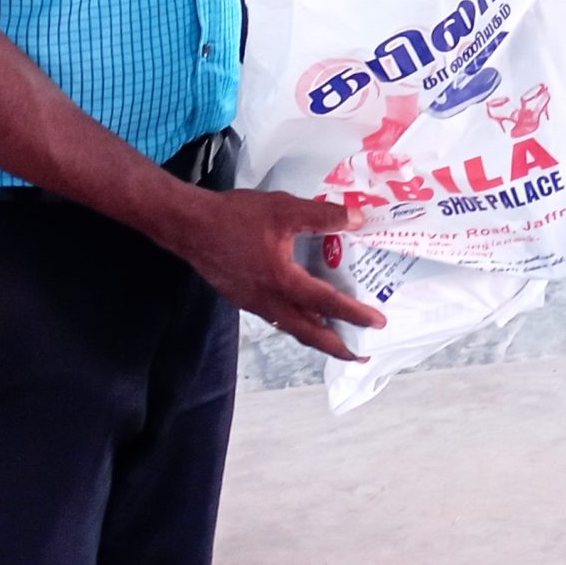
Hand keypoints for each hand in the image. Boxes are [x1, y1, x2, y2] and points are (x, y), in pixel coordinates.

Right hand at [160, 189, 387, 361]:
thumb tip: (357, 220)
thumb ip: (322, 215)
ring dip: (316, 337)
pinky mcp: (242, 298)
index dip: (353, 315)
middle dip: (336, 347)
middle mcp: (268, 301)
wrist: (188, 226)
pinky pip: (276, 318)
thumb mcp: (283, 208)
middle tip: (360, 356)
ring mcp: (253, 303)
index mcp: (282, 281)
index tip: (377, 324)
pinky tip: (301, 314)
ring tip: (337, 340)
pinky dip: (296, 323)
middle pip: (308, 333)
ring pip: (291, 328)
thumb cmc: (234, 217)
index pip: (325, 303)